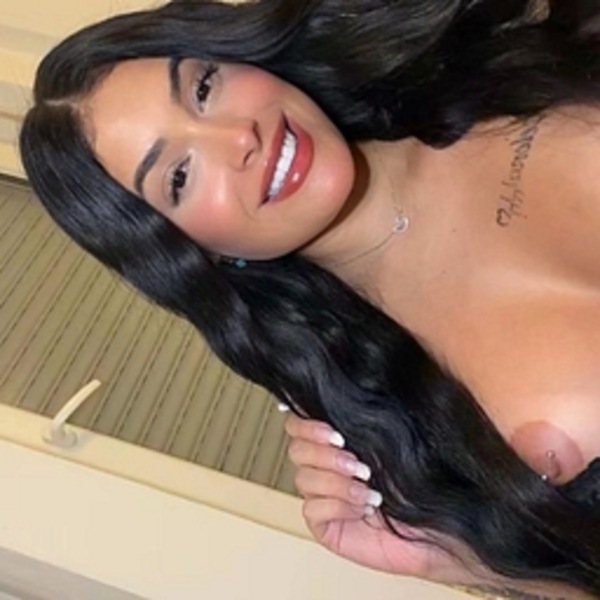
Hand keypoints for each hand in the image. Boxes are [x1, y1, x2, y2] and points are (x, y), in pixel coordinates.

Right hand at [284, 412, 441, 578]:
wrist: (437, 527)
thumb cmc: (420, 483)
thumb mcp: (394, 441)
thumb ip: (366, 418)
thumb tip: (349, 392)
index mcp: (336, 440)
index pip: (299, 424)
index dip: (307, 426)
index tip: (335, 434)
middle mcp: (325, 464)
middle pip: (296, 450)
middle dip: (326, 455)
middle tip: (358, 464)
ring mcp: (322, 494)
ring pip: (303, 479)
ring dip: (337, 483)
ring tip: (369, 490)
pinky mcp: (325, 523)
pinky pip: (312, 509)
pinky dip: (338, 506)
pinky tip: (363, 509)